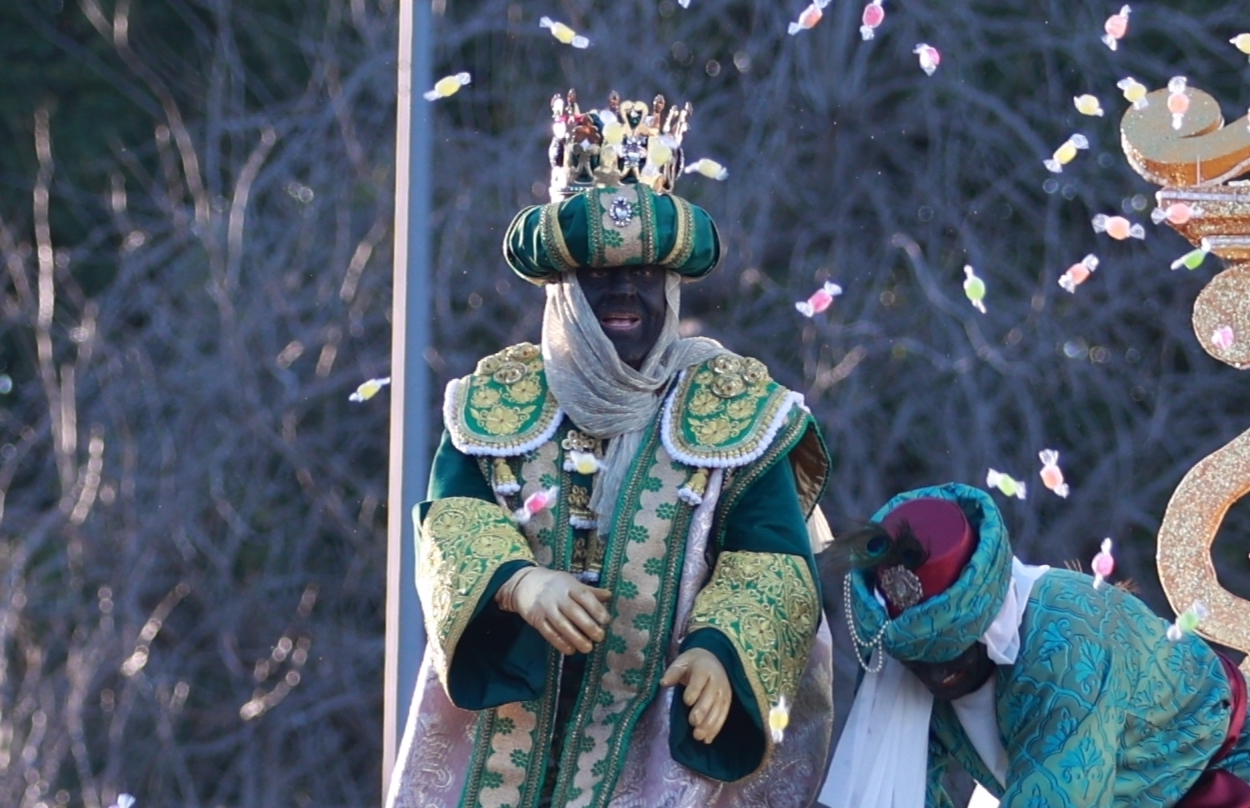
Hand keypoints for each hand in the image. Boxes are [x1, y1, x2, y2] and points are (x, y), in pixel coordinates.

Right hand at [496, 566, 611, 654]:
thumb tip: (610, 596)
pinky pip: (548, 632)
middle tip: (600, 637)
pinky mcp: (536, 619)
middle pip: (574, 612)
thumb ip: (590, 591)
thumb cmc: (555, 585)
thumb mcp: (572, 583)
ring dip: (576, 638)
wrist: (525, 583)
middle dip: (588, 626)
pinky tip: (570, 650)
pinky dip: (559, 642)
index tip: (606, 621)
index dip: (596, 608)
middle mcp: (557, 596)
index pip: (584, 596)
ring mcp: (545, 608)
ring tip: (588, 648)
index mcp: (569, 585)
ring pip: (561, 625)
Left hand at [660, 648, 730, 743]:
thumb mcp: (682, 662)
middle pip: (710, 697)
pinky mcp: (727, 702)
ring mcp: (723, 692)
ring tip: (698, 736)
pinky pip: (723, 716)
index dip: (694, 690)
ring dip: (709, 724)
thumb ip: (673, 672)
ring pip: (718, 709)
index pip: (700, 680)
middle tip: (693, 722)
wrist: (715, 659)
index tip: (687, 701)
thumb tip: (663, 682)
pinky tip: (707, 739)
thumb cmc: (693, 663)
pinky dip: (716, 728)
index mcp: (704, 669)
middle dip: (702, 710)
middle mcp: (716, 681)